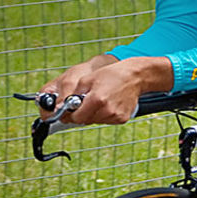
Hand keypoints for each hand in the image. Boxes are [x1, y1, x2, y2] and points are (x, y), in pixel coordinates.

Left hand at [40, 56, 171, 124]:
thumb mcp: (87, 80)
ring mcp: (115, 116)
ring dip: (92, 114)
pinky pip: (106, 120)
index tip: (68, 110)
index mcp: (96, 100)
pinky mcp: (122, 119)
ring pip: (94, 121)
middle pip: (84, 121)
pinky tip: (108, 104)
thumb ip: (73, 95)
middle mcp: (107, 110)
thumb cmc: (111, 75)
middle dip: (81, 113)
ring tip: (99, 101)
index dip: (69, 114)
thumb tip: (61, 108)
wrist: (135, 77)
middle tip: (86, 102)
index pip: (75, 117)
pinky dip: (103, 115)